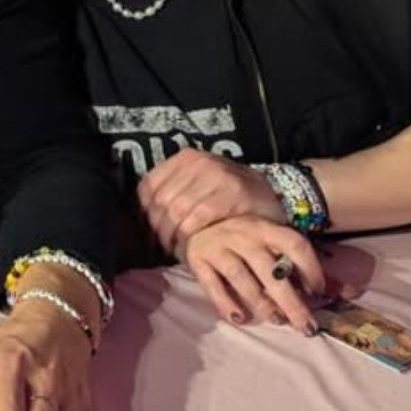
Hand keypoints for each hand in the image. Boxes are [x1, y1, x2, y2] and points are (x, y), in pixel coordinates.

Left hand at [138, 148, 285, 254]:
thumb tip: (138, 217)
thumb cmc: (228, 198)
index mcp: (185, 158)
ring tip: (174, 251)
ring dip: (172, 237)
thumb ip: (172, 193)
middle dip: (156, 230)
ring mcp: (217, 175)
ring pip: (177, 211)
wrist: (272, 197)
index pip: (148, 186)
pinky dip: (190, 239)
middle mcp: (199, 162)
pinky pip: (198, 220)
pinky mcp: (233, 193)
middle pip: (161, 201)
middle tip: (160, 248)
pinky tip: (190, 251)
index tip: (145, 234)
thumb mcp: (198, 186)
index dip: (142, 214)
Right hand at [179, 214, 324, 333]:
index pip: (295, 245)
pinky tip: (240, 318)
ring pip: (242, 278)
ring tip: (276, 320)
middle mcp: (244, 235)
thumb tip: (353, 291)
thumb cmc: (246, 239)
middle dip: (291, 301)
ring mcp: (218, 246)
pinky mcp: (197, 260)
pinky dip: (225, 303)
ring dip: (261, 303)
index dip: (310, 269)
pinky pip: (212, 284)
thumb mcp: (275, 245)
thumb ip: (309, 268)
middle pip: (271, 270)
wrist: (197, 221)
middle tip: (306, 327)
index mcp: (267, 228)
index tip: (318, 292)